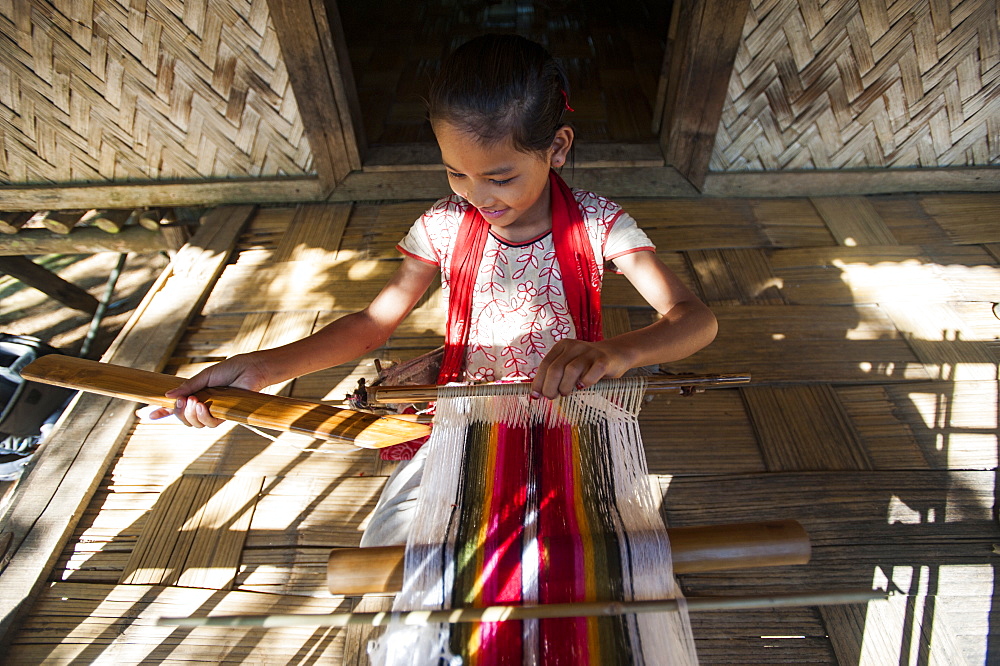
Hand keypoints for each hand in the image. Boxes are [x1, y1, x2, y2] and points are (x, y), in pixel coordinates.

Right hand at [147, 352, 271, 427]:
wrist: (251, 369)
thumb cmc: (230, 370)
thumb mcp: (204, 376)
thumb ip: (187, 386)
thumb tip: (167, 396)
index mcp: (196, 395)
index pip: (175, 406)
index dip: (160, 412)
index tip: (143, 414)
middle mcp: (203, 406)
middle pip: (183, 419)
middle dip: (177, 412)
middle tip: (180, 401)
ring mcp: (214, 412)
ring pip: (195, 424)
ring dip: (190, 414)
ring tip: (194, 402)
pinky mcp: (226, 416)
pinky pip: (210, 423)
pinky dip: (203, 416)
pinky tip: (202, 405)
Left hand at [530, 339, 630, 399]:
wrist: (616, 354)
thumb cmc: (588, 365)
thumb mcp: (569, 365)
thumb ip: (555, 375)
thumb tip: (537, 394)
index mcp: (562, 347)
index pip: (545, 364)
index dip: (538, 382)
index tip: (536, 396)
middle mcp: (574, 346)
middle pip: (556, 368)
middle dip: (550, 387)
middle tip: (551, 397)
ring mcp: (590, 352)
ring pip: (572, 370)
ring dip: (565, 386)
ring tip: (565, 393)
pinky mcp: (604, 360)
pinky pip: (593, 372)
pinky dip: (586, 381)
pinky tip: (582, 387)